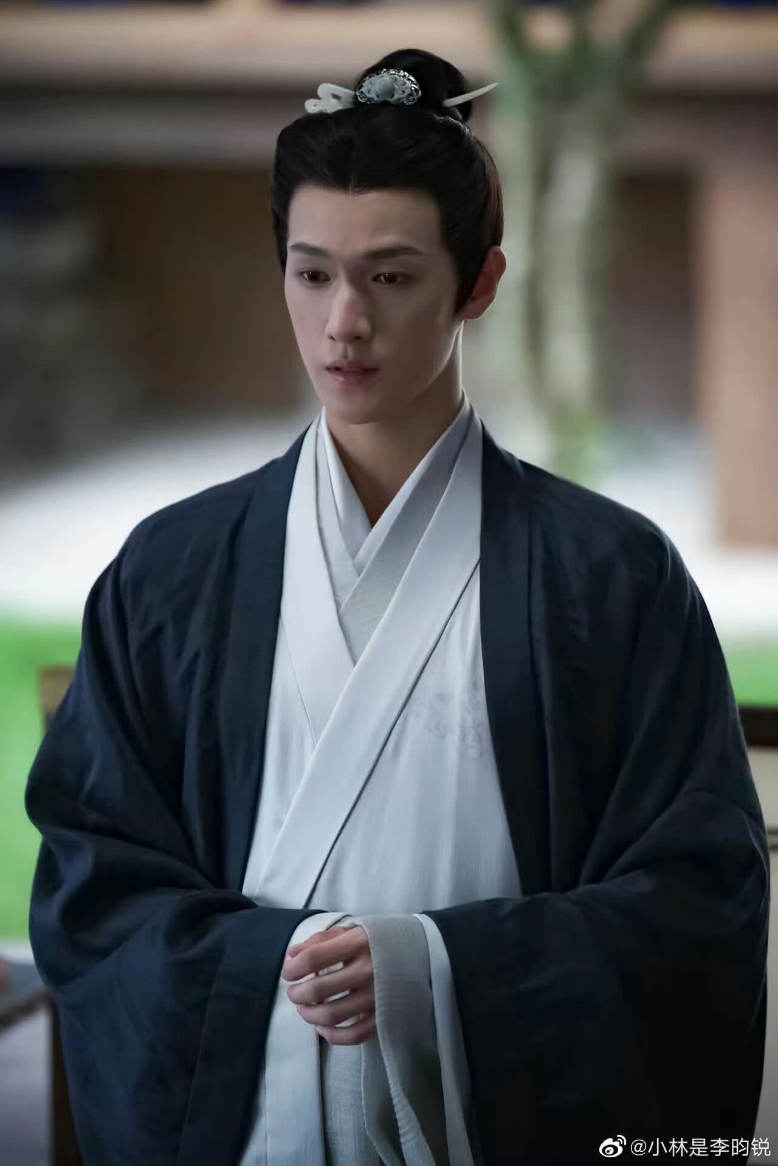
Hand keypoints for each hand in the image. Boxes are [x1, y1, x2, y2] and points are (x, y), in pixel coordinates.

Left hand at [281, 925, 376, 1045]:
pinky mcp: (384, 1016)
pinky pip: (354, 1035)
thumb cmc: (384, 938)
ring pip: (332, 1015)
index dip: (294, 968)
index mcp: (359, 942)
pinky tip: (322, 1027)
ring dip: (309, 1015)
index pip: (314, 957)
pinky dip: (333, 1035)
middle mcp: (367, 970)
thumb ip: (323, 939)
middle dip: (297, 994)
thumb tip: (292, 955)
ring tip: (304, 1009)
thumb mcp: (356, 928)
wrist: (427, 951)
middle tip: (293, 992)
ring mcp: (376, 996)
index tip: (289, 971)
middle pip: (318, 989)